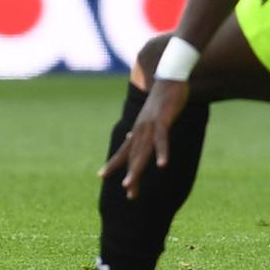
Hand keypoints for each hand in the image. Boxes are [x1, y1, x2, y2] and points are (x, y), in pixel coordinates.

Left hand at [100, 79, 190, 197]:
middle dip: (130, 175)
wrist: (169, 76)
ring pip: (142, 151)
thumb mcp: (148, 115)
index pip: (123, 150)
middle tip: (128, 193)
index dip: (112, 163)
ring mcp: (150, 125)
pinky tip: (163, 165)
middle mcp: (140, 129)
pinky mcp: (162, 120)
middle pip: (132, 157)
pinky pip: (162, 139)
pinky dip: (162, 152)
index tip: (101, 176)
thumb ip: (141, 128)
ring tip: (129, 186)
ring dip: (136, 169)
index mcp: (137, 130)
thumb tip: (130, 135)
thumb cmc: (161, 97)